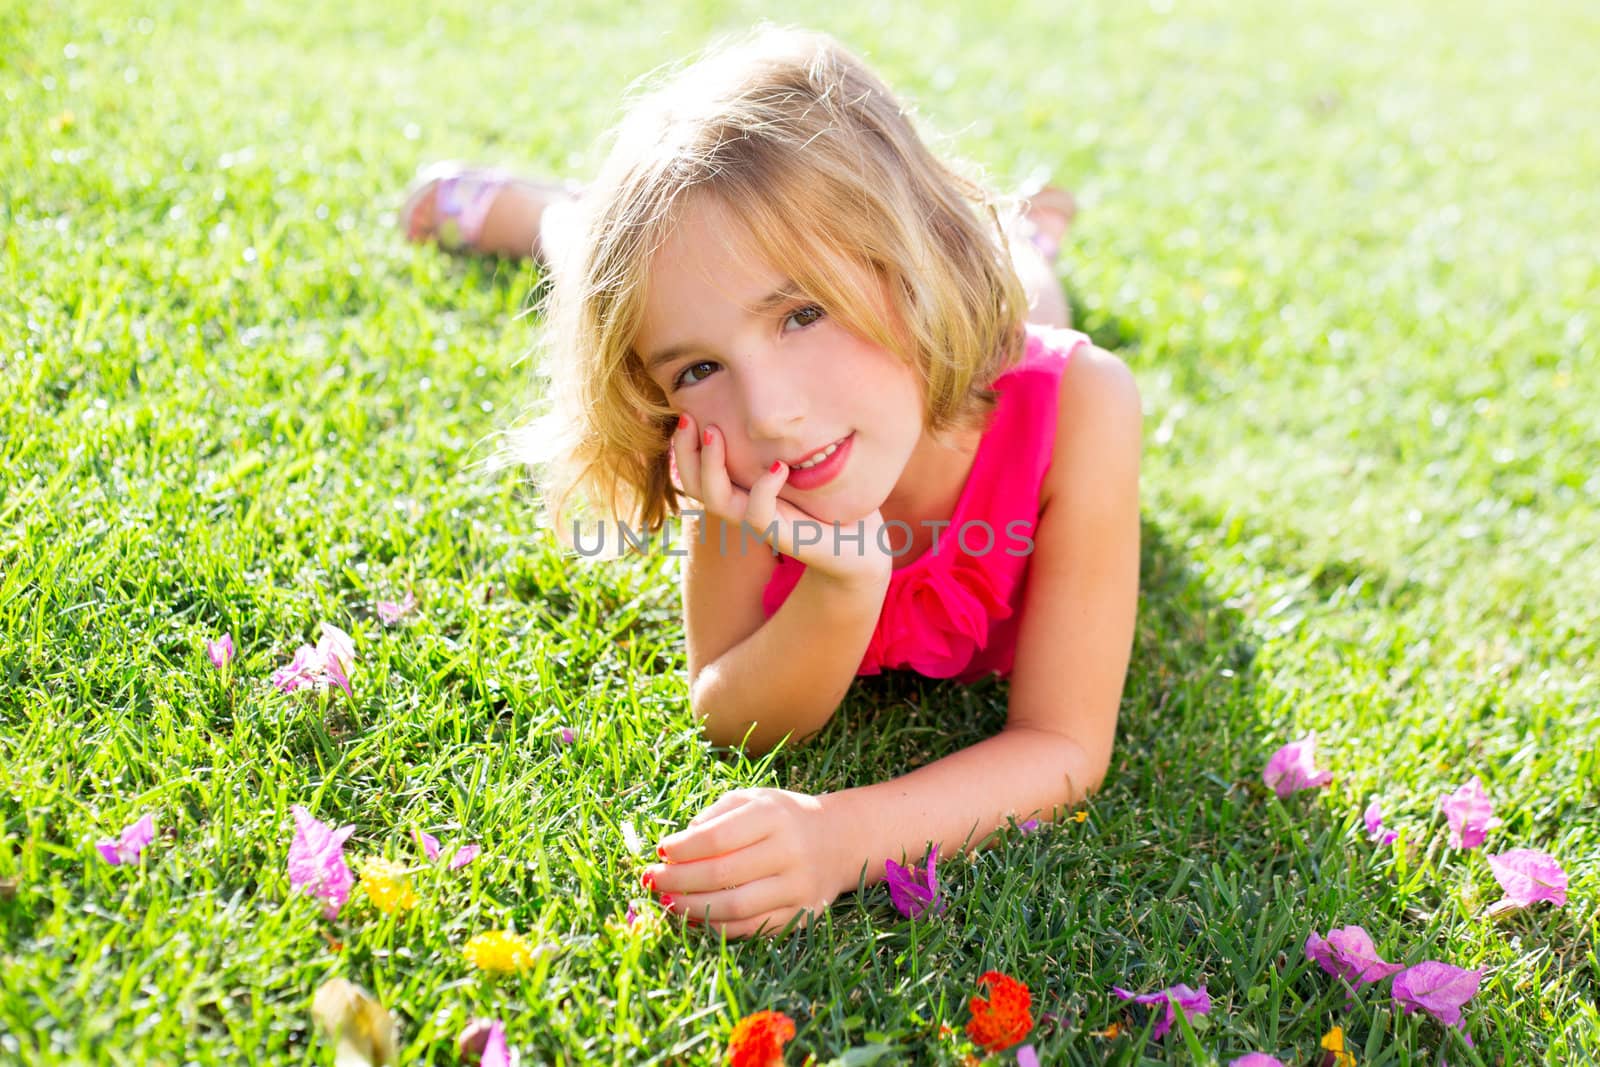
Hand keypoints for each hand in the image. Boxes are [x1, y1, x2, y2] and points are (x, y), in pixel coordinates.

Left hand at [639, 788, 852, 939]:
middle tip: (651, 880)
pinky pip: (750, 928)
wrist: (838, 841)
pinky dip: (717, 926)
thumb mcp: (752, 800)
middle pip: (721, 875)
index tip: (660, 852)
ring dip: (691, 908)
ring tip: (666, 901)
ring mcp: (797, 888)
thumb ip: (715, 815)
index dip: (682, 850)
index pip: (716, 838)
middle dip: (677, 881)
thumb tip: (677, 846)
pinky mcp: (800, 915)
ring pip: (733, 908)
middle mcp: (789, 852)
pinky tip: (696, 917)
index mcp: (773, 816)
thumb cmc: (782, 818)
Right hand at [672, 413, 892, 589]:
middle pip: (695, 485)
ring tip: (714, 432)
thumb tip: (777, 398)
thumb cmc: (831, 500)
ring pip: (716, 500)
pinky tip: (778, 466)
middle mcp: (743, 507)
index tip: (685, 410)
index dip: (684, 445)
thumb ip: (784, 438)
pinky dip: (764, 488)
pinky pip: (758, 514)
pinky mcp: (782, 536)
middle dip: (684, 451)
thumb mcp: (804, 461)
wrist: (860, 546)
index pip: (697, 471)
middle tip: (687, 418)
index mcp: (742, 490)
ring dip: (710, 464)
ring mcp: (760, 523)